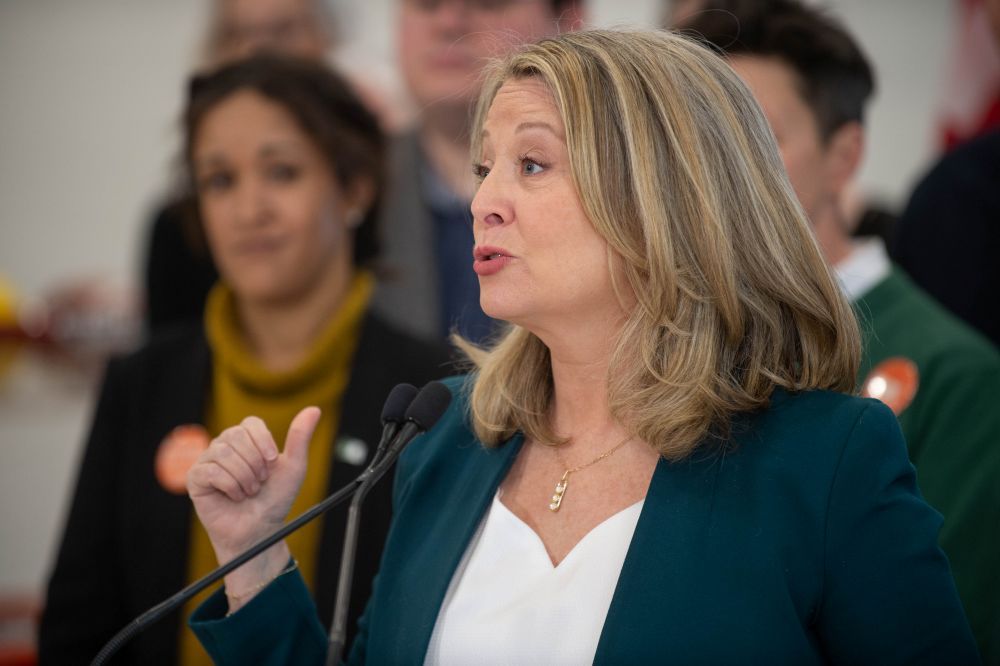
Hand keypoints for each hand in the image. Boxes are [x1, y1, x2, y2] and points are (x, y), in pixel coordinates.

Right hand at [187, 407, 320, 564]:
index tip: (273, 461)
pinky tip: (235, 496)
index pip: (250, 423)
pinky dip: (230, 486)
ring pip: (222, 452)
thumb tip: (314, 409)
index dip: (263, 441)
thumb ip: (300, 437)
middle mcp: (225, 446)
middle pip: (235, 435)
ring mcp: (208, 461)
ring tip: (250, 491)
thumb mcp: (294, 466)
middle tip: (261, 481)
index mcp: (247, 440)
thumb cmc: (275, 498)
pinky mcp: (196, 478)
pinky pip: (210, 471)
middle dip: (254, 461)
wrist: (260, 528)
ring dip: (244, 476)